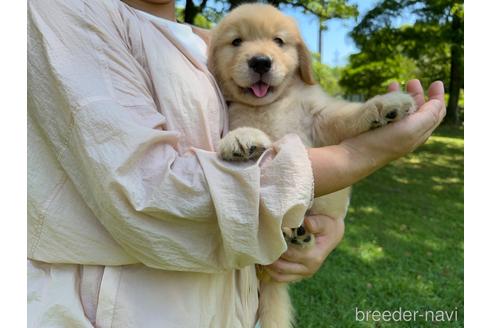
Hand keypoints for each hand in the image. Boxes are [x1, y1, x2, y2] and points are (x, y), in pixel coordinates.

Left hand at [264, 214, 344, 281]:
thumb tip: (307, 222)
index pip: (289, 255)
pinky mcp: (299, 275)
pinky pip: (281, 278)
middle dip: (269, 259)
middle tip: (258, 247)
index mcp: (314, 257)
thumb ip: (316, 223)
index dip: (277, 248)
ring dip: (268, 267)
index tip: (266, 238)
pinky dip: (271, 272)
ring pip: (280, 276)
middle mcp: (309, 269)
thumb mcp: (324, 222)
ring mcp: (304, 274)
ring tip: (259, 255)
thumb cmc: (326, 226)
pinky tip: (265, 260)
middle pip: (282, 268)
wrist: (331, 235)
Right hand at [309, 80, 445, 196]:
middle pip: (419, 110)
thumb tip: (439, 102)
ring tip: (395, 84)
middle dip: (419, 93)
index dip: (438, 96)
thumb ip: (429, 115)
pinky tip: (382, 97)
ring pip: (402, 110)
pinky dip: (389, 102)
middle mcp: (408, 133)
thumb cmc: (383, 143)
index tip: (436, 82)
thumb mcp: (412, 128)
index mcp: (419, 133)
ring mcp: (392, 133)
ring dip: (402, 95)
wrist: (355, 156)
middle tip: (412, 81)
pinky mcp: (378, 131)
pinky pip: (388, 114)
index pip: (435, 112)